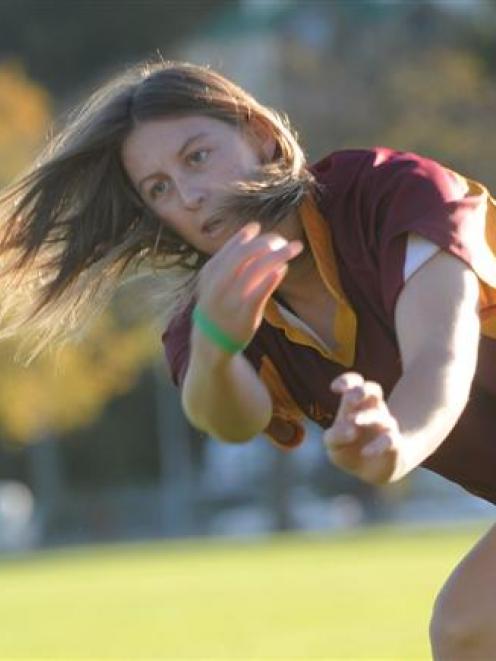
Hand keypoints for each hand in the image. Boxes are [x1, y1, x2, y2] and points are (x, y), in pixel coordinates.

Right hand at [195, 222, 302, 350]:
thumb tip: (254, 229)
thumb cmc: (218, 307)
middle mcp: (219, 284)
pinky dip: (270, 280)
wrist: (210, 343)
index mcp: (211, 272)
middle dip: (266, 243)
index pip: (231, 247)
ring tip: (294, 248)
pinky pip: (258, 295)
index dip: (245, 235)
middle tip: (283, 240)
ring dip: (278, 255)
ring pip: (255, 270)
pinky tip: (283, 269)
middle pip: (245, 255)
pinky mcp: (244, 316)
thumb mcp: (216, 281)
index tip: (258, 227)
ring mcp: (231, 300)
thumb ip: (233, 259)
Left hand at [323, 372, 405, 484]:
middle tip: (350, 399)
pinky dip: (378, 445)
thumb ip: (335, 436)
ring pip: (379, 415)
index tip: (335, 389)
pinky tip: (365, 452)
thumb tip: (350, 431)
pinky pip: (389, 440)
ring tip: (354, 422)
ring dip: (367, 417)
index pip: (354, 383)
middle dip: (361, 391)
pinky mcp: (393, 444)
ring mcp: (385, 425)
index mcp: (355, 405)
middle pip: (371, 390)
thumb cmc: (349, 449)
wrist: (374, 469)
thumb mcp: (334, 444)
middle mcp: (372, 410)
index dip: (346, 381)